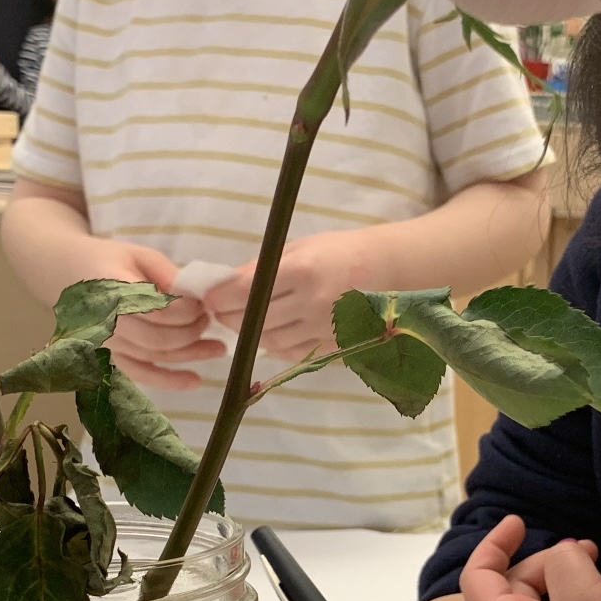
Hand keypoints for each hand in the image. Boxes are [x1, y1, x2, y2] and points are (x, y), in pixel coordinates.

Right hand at [83, 240, 227, 389]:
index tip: (204, 303)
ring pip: (153, 358)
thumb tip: (195, 294)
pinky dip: (168, 380)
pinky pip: (140, 374)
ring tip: (217, 348)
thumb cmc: (106, 260)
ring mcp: (105, 344)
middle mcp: (106, 323)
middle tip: (208, 319)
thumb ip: (166, 272)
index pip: (158, 311)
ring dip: (189, 355)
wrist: (62, 274)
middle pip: (158, 339)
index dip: (188, 311)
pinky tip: (194, 381)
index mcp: (112, 291)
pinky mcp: (108, 357)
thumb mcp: (137, 254)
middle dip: (191, 332)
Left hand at [201, 231, 379, 361]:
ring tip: (245, 322)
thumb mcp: (302, 247)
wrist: (392, 271)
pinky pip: (293, 354)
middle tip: (220, 312)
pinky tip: (271, 334)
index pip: (245, 291)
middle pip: (253, 321)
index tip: (208, 298)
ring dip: (250, 334)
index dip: (220, 297)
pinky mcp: (335, 347)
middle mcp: (313, 303)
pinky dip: (275, 346)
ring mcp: (325, 329)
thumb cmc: (342, 252)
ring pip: (270, 342)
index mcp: (303, 270)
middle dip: (229, 317)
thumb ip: (263, 266)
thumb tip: (226, 284)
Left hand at [459, 516, 600, 600]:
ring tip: (599, 573)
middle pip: (514, 585)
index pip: (479, 575)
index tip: (520, 521)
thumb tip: (565, 554)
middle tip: (589, 552)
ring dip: (563, 581)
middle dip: (547, 560)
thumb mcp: (584, 597)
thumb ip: (567, 561)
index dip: (495, 542)